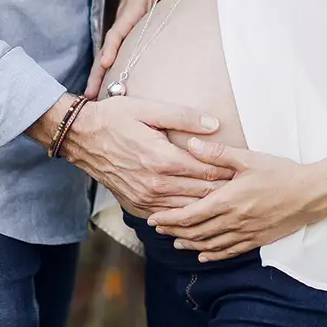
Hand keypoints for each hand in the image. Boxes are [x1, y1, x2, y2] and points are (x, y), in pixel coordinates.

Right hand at [59, 95, 234, 214]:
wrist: (81, 137)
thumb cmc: (115, 118)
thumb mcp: (148, 109)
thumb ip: (184, 116)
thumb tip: (215, 125)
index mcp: (162, 159)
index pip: (207, 171)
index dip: (229, 172)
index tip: (246, 171)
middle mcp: (155, 185)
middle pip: (202, 194)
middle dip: (225, 192)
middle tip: (245, 189)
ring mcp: (144, 199)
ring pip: (187, 211)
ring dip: (208, 207)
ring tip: (229, 203)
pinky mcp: (136, 206)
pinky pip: (168, 217)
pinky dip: (185, 216)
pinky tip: (199, 212)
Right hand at [84, 0, 169, 97]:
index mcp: (128, 15)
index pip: (118, 32)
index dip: (112, 47)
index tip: (106, 63)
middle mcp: (120, 27)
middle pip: (105, 51)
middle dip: (96, 72)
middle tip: (90, 93)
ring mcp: (120, 37)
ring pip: (105, 58)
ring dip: (97, 77)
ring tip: (91, 99)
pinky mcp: (122, 44)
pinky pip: (112, 60)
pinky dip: (105, 75)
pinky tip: (103, 92)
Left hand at [147, 140, 326, 261]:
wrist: (311, 194)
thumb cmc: (280, 173)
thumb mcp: (248, 158)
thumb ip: (217, 153)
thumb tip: (191, 144)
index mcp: (228, 200)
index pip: (190, 214)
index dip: (169, 218)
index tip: (153, 219)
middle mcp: (233, 221)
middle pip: (196, 231)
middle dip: (174, 231)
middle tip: (157, 229)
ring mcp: (245, 233)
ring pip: (210, 244)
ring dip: (190, 244)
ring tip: (175, 242)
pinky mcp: (257, 240)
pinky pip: (229, 251)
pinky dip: (213, 254)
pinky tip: (204, 255)